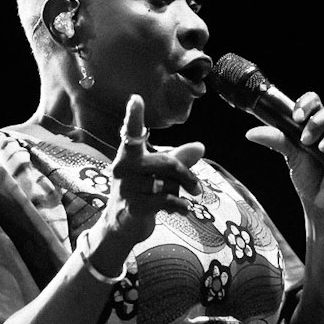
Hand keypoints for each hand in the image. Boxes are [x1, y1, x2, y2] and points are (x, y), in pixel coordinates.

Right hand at [105, 94, 203, 240]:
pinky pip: (166, 200)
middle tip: (196, 188)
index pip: (132, 133)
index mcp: (129, 155)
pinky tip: (182, 210)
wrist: (123, 225)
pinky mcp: (133, 206)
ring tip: (175, 200)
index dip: (134, 116)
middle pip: (166, 163)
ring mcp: (126, 188)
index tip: (136, 98)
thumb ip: (178, 159)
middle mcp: (123, 168)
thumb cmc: (142, 193)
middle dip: (185, 175)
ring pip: (167, 184)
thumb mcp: (160, 174)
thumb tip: (200, 146)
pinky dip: (179, 206)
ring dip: (178, 194)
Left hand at [245, 91, 323, 217]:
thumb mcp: (289, 156)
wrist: (318, 200)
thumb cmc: (306, 174)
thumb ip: (275, 141)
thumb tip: (251, 133)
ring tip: (323, 149)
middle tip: (306, 139)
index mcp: (316, 120)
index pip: (314, 100)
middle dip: (319, 121)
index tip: (296, 118)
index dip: (306, 104)